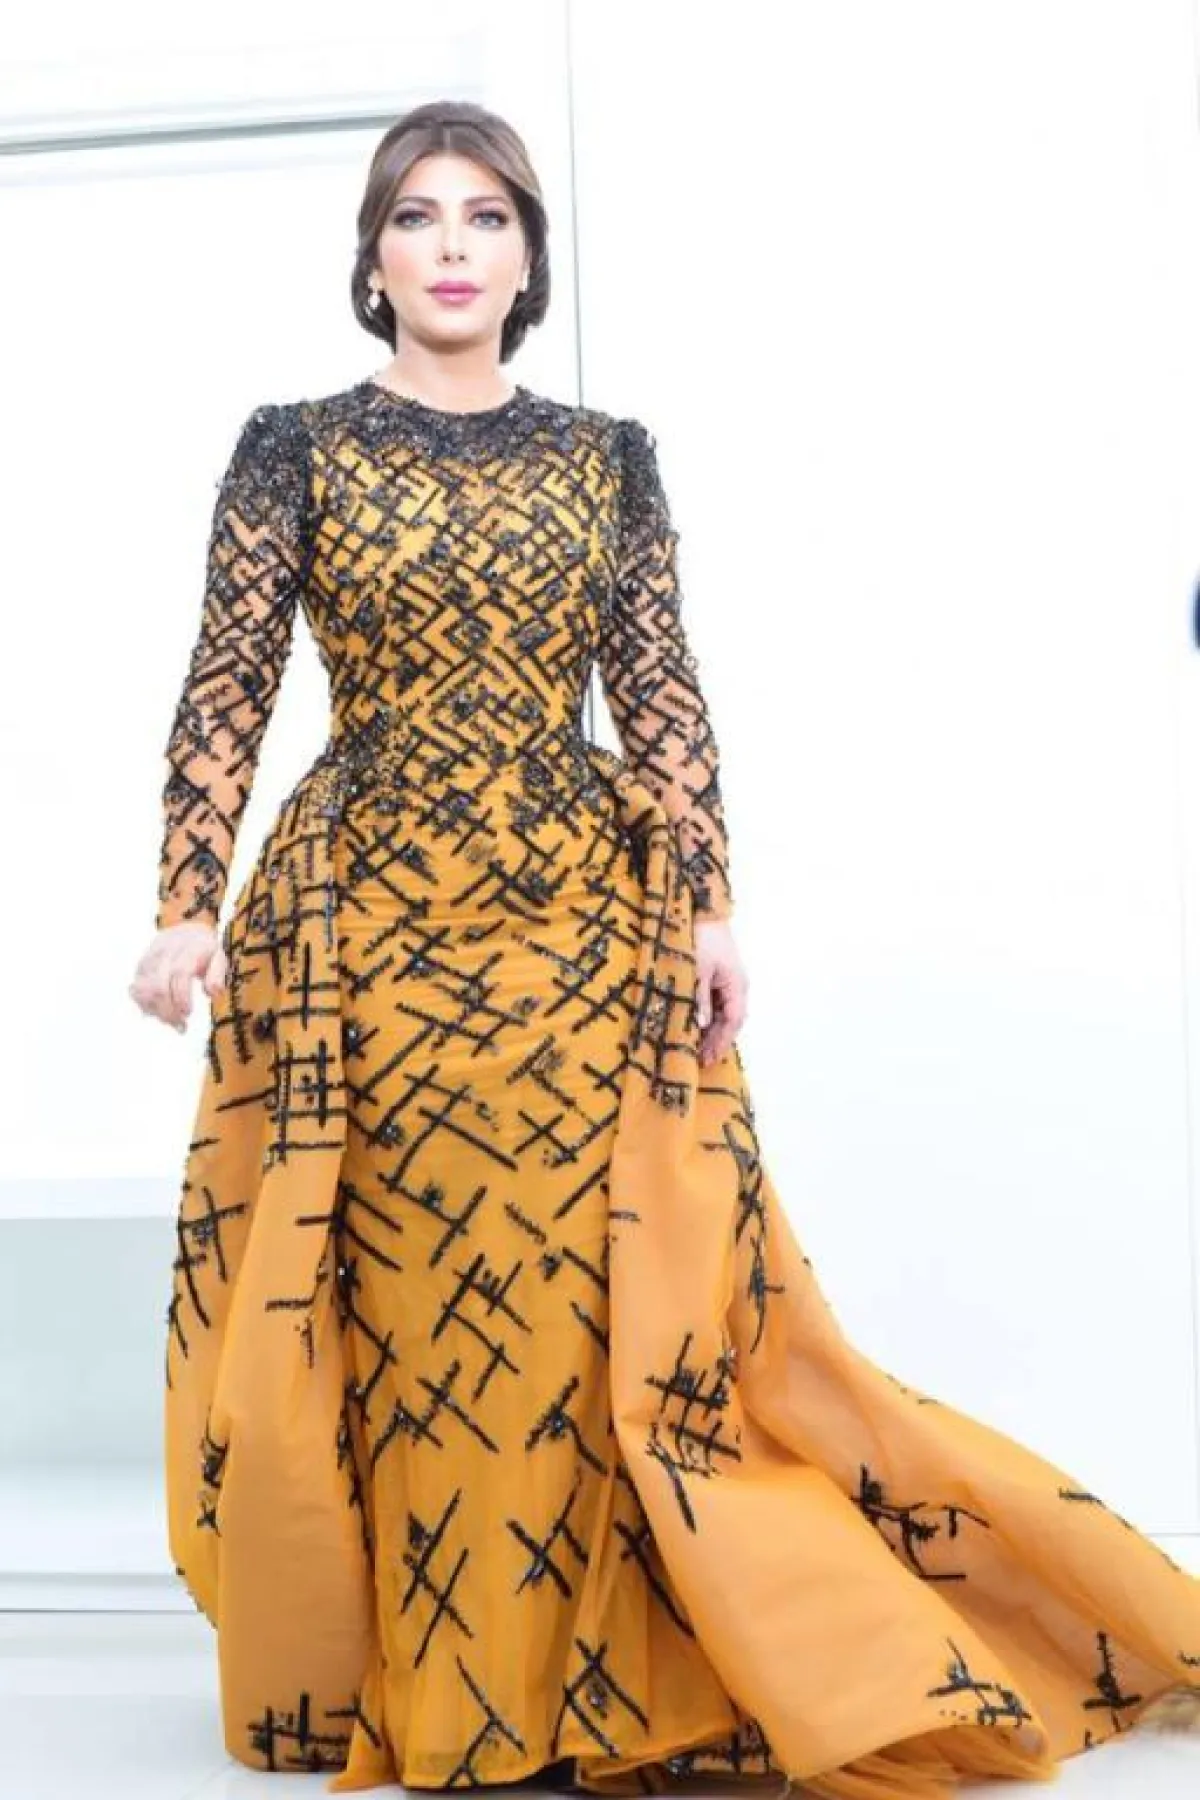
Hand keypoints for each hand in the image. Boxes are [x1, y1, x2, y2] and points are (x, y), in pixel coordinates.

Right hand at [128, 922, 227, 1032]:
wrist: (183, 930)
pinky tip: (161, 1014)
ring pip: (144, 989)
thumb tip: (212, 993)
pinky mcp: (139, 968)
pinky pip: (136, 990)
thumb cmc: (203, 950)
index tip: (188, 1013)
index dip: (181, 996)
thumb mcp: (218, 956)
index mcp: (188, 948)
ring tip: (172, 1022)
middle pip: (158, 984)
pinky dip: (146, 1006)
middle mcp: (165, 952)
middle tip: (181, 1025)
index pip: (179, 973)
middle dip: (168, 1010)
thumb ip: (218, 974)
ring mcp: (149, 960)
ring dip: (156, 1011)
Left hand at [694, 917, 747, 1066]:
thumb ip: (700, 998)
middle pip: (730, 1021)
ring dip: (712, 1031)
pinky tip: (696, 1027)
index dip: (722, 1041)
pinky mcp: (717, 977)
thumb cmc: (702, 938)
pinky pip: (715, 1004)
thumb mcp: (698, 970)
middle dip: (717, 1041)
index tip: (709, 1058)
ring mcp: (727, 982)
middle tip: (702, 1061)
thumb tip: (701, 1025)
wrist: (703, 912)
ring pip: (723, 1014)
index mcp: (737, 985)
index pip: (733, 1021)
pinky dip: (707, 1018)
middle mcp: (736, 986)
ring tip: (698, 1049)